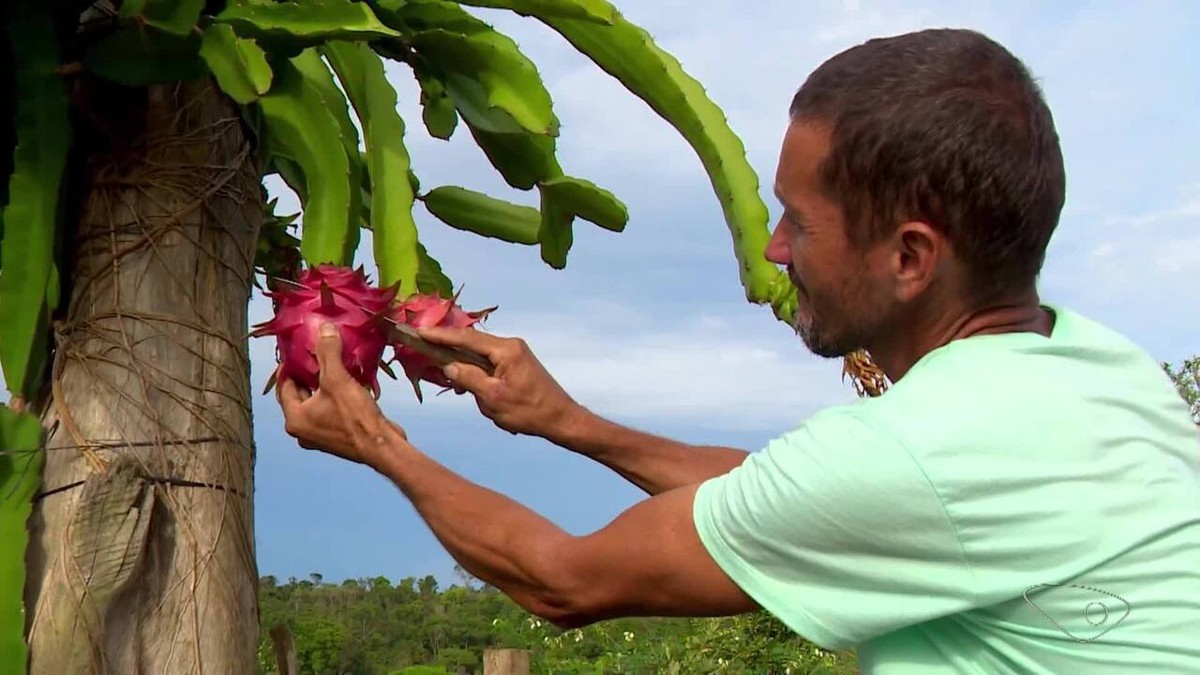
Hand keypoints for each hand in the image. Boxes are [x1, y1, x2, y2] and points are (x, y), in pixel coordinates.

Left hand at [278, 322, 400, 465]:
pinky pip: (329, 411)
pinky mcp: (337, 438)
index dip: (289, 365)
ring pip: (316, 403)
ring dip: (322, 386)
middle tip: (316, 353)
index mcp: (294, 419)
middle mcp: (302, 430)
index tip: (297, 348)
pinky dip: (334, 398)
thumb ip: (329, 352)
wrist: (382, 447)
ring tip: (333, 365)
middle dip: (307, 374)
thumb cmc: (355, 416)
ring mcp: (320, 436)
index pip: (284, 386)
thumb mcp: (338, 380)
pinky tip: (347, 384)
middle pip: (299, 395)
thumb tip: (324, 327)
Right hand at [418, 327, 582, 439]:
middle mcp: (511, 345)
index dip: (441, 336)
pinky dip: (477, 374)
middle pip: (471, 344)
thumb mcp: (493, 398)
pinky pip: (489, 364)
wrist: (561, 418)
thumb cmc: (530, 411)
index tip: (419, 332)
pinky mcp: (516, 364)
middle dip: (449, 351)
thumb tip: (448, 365)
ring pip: (479, 356)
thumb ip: (468, 378)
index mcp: (506, 349)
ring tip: (453, 383)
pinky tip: (470, 388)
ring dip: (465, 368)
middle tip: (424, 351)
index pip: (466, 338)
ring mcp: (515, 354)